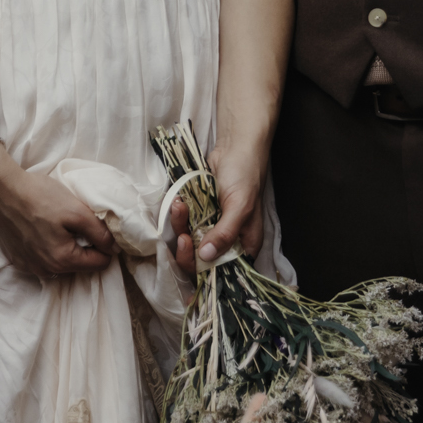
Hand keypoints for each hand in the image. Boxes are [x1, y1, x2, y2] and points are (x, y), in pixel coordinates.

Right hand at [0, 148, 117, 277]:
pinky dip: (48, 247)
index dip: (106, 245)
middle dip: (85, 246)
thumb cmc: (38, 196)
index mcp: (62, 261)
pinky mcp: (17, 259)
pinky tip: (42, 228)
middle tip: (78, 221)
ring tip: (59, 223)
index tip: (99, 227)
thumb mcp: (76, 211)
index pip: (100, 263)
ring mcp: (29, 267)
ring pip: (61, 263)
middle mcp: (45, 271)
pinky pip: (42, 259)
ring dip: (66, 247)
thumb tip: (113, 248)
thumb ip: (99, 232)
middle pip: (80, 264)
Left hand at [171, 138, 268, 276]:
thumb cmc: (245, 175)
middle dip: (188, 250)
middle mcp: (227, 241)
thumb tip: (206, 256)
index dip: (206, 274)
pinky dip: (178, 216)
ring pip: (189, 241)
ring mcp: (211, 227)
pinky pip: (184, 223)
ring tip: (179, 208)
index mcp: (244, 245)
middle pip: (202, 261)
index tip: (192, 263)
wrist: (234, 148)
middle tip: (183, 237)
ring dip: (180, 227)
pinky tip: (178, 202)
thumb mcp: (240, 207)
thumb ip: (224, 233)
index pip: (224, 272)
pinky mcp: (199, 214)